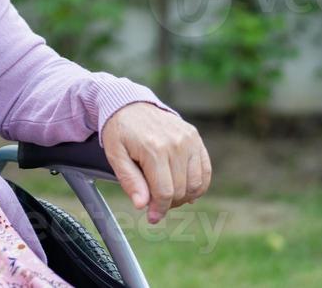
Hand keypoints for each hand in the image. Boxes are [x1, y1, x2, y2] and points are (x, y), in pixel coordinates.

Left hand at [101, 103, 211, 223]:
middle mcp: (176, 143)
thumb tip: (142, 205)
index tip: (152, 218)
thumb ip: (129, 180)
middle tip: (155, 205)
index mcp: (154, 149)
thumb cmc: (120, 131)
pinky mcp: (195, 137)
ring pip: (196, 183)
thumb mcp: (115, 155)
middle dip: (168, 204)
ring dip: (184, 197)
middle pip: (181, 190)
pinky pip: (205, 170)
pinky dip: (198, 185)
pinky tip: (185, 189)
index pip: (165, 192)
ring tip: (167, 196)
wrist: (129, 104)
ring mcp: (189, 139)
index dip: (159, 209)